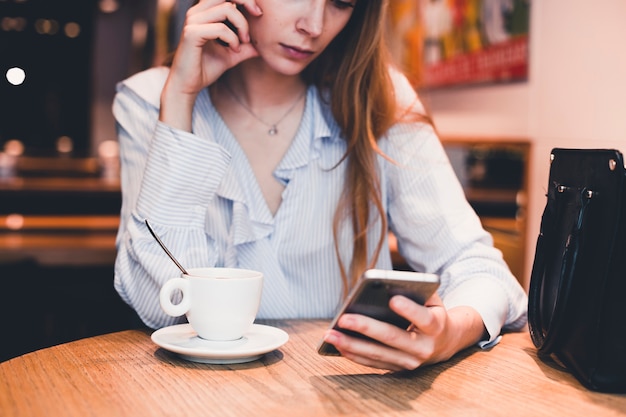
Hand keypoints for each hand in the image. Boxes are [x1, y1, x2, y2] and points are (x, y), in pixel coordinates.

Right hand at [160, 0, 261, 128]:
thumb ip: (246, 46)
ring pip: (227, 9)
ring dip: (242, 26)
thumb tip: (265, 44)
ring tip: (244, 43)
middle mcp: (196, 12)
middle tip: (258, 16)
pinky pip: (220, 28)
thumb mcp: (232, 54)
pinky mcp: (191, 33)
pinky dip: (232, 39)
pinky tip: (234, 50)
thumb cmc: (206, 68)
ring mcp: (192, 21)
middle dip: (247, 2)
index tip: (258, 13)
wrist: (188, 86)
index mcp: (204, 12)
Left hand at [322, 293, 486, 370]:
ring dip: (351, 345)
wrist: (444, 342)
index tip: (392, 299)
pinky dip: (353, 354)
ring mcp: (410, 362)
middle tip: (343, 318)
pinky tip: (336, 344)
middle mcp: (424, 348)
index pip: (423, 318)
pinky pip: (372, 363)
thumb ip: (416, 291)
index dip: (409, 310)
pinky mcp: (397, 369)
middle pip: (393, 338)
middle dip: (366, 328)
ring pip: (378, 354)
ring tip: (330, 334)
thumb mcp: (432, 299)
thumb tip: (386, 286)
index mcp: (436, 326)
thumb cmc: (431, 311)